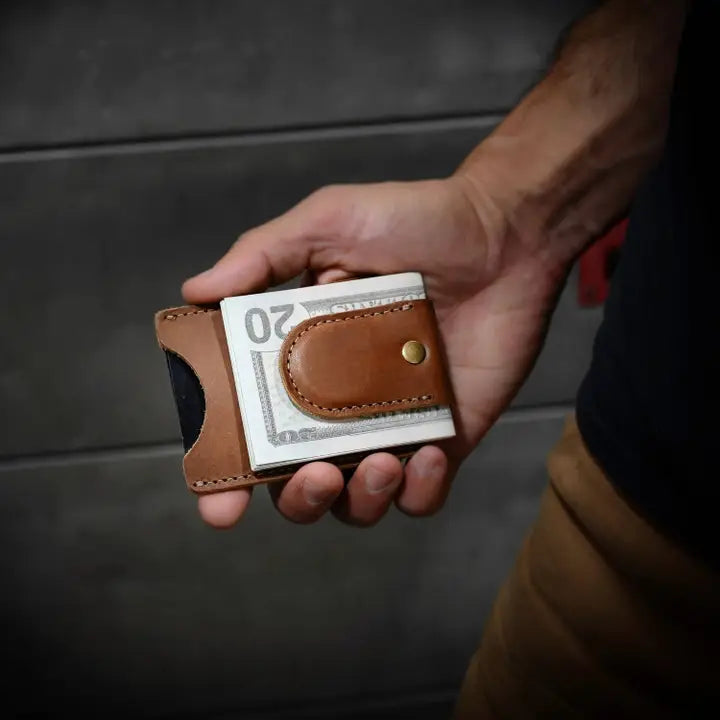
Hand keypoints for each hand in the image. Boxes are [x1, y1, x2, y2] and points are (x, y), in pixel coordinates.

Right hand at [182, 177, 566, 527]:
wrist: (503, 235)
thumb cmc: (413, 221)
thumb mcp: (329, 222)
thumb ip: (263, 255)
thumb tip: (196, 292)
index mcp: (297, 360)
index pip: (248, 429)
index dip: (226, 474)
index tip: (218, 503)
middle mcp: (337, 401)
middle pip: (297, 481)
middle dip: (297, 499)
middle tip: (316, 475)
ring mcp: (390, 423)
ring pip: (357, 500)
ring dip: (359, 501)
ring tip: (381, 462)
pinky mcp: (443, 436)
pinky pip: (423, 496)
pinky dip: (418, 493)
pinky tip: (424, 455)